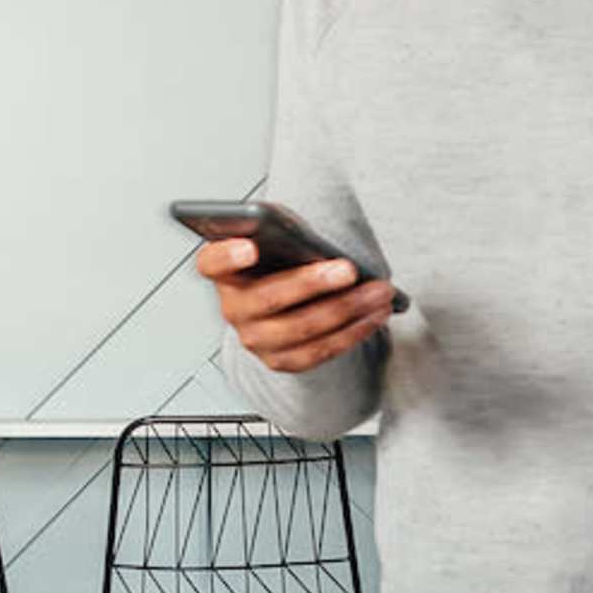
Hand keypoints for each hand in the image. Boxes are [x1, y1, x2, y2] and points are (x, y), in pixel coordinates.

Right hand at [200, 232, 396, 379]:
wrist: (285, 299)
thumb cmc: (281, 259)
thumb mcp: (279, 236)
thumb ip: (284, 231)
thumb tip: (312, 242)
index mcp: (225, 271)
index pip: (212, 262)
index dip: (227, 256)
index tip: (250, 246)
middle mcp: (234, 309)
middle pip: (269, 298)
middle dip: (312, 283)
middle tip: (348, 269)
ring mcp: (256, 339)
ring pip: (302, 329)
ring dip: (347, 309)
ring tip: (379, 291)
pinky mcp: (281, 361)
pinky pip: (319, 351)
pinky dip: (353, 332)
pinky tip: (376, 314)